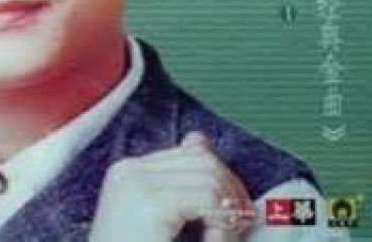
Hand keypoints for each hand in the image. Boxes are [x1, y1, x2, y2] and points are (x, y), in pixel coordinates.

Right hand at [89, 132, 254, 241]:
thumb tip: (199, 139)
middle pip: (202, 160)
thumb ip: (178, 181)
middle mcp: (129, 171)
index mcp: (127, 173)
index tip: (237, 207)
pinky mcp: (149, 205)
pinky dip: (223, 222)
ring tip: (228, 236)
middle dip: (231, 188)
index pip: (189, 154)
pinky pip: (206, 198)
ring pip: (208, 178)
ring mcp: (136, 185)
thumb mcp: (158, 218)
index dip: (221, 176)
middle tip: (243, 220)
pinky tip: (217, 240)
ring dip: (228, 209)